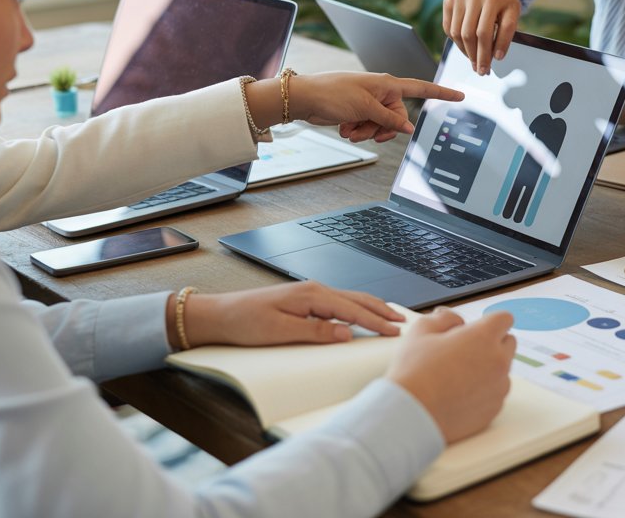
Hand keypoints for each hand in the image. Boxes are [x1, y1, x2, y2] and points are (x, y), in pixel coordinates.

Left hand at [178, 282, 404, 348]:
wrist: (221, 315)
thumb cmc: (245, 322)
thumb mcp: (280, 331)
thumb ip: (315, 332)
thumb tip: (345, 333)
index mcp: (311, 296)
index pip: (352, 310)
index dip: (376, 322)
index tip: (395, 331)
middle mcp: (314, 290)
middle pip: (356, 300)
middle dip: (381, 311)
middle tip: (403, 323)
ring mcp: (310, 294)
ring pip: (350, 300)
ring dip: (371, 308)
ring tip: (390, 317)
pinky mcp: (304, 301)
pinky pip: (338, 303)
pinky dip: (356, 308)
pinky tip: (361, 315)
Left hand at [288, 72, 463, 142]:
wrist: (307, 99)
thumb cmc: (334, 93)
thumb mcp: (366, 107)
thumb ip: (390, 119)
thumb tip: (408, 129)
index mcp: (388, 84)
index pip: (421, 88)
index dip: (441, 93)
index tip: (459, 95)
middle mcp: (381, 93)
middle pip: (397, 119)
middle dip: (381, 129)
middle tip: (363, 129)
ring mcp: (370, 103)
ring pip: (381, 127)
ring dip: (366, 132)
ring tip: (350, 128)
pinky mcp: (359, 112)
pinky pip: (368, 128)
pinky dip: (358, 131)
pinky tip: (344, 127)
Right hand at [386, 308, 515, 443]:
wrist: (411, 414)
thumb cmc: (414, 371)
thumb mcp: (422, 330)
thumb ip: (446, 317)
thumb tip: (457, 321)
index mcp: (483, 337)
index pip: (504, 319)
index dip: (490, 321)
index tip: (478, 328)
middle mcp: (498, 361)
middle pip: (508, 343)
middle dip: (492, 342)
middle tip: (465, 350)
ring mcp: (498, 387)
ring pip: (503, 369)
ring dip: (489, 367)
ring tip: (458, 374)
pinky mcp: (494, 409)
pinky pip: (496, 392)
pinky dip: (484, 390)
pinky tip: (460, 393)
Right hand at [442, 0, 520, 75]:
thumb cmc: (500, 8)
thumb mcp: (510, 16)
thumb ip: (505, 34)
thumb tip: (495, 57)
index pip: (500, 27)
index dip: (500, 46)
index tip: (497, 60)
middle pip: (476, 33)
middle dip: (479, 56)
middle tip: (482, 70)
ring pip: (459, 34)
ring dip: (467, 52)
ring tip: (474, 61)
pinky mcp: (450, 0)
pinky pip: (449, 29)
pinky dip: (457, 43)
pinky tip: (466, 47)